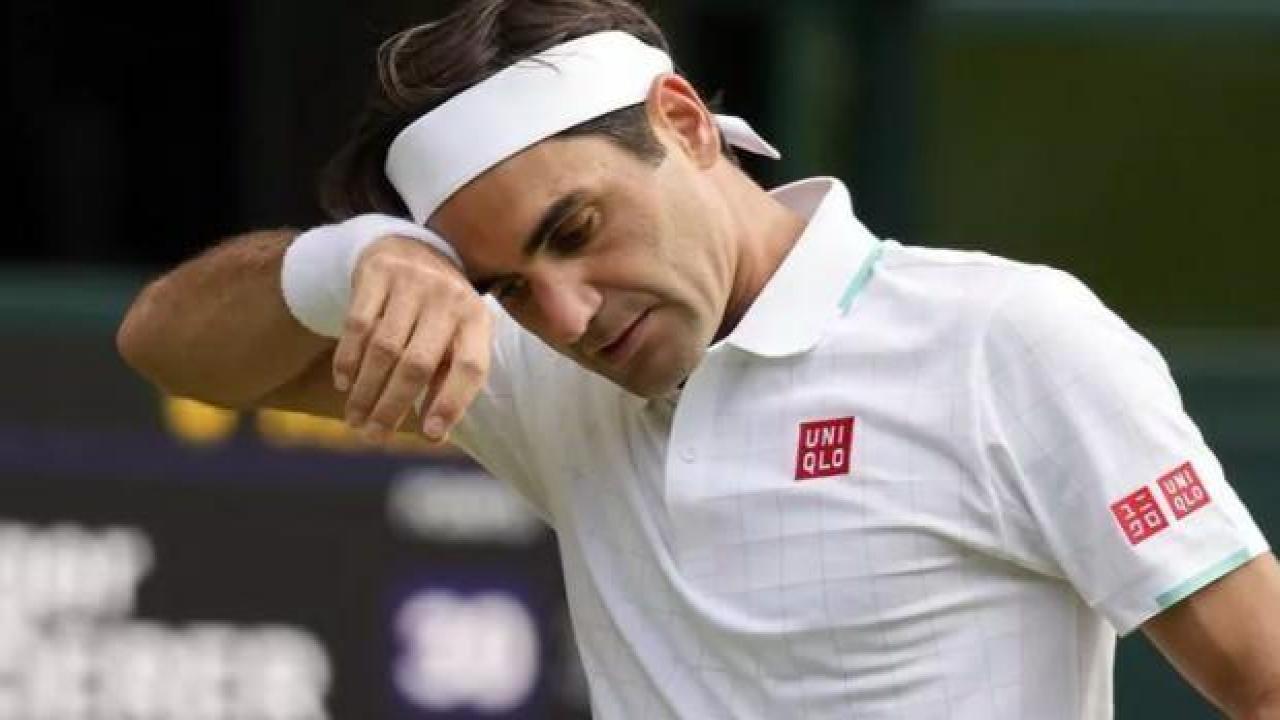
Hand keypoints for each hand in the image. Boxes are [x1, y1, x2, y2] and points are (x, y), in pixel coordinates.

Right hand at [332, 235, 490, 443]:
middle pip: (418, 364)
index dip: (452, 403)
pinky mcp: (378, 272)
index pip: (470, 366)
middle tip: (374, 436)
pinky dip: (348, 359)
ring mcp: (413, 281)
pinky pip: (357, 324)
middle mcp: (449, 296)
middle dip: (392, 406)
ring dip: (366, 391)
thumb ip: (448, 380)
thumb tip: (436, 434)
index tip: (430, 435)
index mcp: (477, 318)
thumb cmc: (437, 311)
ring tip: (355, 419)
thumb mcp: (455, 337)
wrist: (409, 247)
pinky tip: (344, 383)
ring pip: (384, 348)